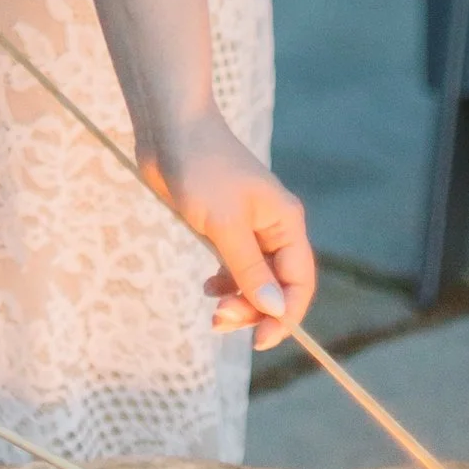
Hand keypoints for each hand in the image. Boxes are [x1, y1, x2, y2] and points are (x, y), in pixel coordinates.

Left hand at [138, 110, 315, 348]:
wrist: (169, 127)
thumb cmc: (200, 168)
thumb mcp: (225, 225)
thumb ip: (250, 270)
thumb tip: (276, 310)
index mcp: (285, 222)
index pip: (299, 282)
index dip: (284, 316)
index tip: (258, 341)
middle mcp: (273, 226)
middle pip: (276, 285)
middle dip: (254, 309)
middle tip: (219, 320)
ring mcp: (247, 226)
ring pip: (254, 278)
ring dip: (237, 299)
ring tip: (212, 308)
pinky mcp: (223, 224)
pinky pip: (234, 265)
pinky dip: (225, 281)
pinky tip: (208, 288)